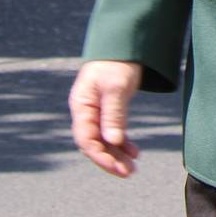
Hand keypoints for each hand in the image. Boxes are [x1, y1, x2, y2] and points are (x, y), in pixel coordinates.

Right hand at [69, 60, 143, 176]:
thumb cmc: (117, 63)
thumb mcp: (116, 87)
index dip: (101, 157)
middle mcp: (85, 111)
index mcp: (81, 106)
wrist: (124, 43)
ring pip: (103, 140)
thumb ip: (113, 114)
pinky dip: (122, 143)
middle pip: (94, 143)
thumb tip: (113, 142)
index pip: (86, 139)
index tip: (118, 168)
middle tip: (129, 173)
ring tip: (133, 167)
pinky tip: (134, 152)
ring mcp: (95, 111)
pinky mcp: (107, 109)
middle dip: (110, 160)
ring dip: (117, 154)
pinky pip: (111, 132)